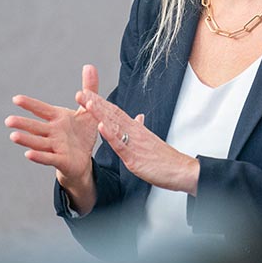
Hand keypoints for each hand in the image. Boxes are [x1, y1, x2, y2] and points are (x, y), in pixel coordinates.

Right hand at [5, 65, 99, 183]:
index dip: (30, 105)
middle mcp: (53, 132)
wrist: (85, 158)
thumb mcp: (89, 109)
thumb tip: (89, 65)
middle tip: (8, 120)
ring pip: (39, 142)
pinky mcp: (61, 160)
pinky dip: (39, 157)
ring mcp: (55, 147)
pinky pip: (49, 158)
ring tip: (13, 136)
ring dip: (27, 140)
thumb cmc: (82, 133)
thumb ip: (89, 88)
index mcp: (58, 118)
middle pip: (36, 127)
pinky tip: (28, 155)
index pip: (42, 109)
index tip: (16, 99)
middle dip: (23, 123)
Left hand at [77, 89, 199, 195]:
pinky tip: (101, 127)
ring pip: (114, 125)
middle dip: (95, 104)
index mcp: (136, 129)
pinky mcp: (134, 157)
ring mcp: (134, 143)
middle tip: (81, 93)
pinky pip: (120, 144)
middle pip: (112, 114)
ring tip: (88, 103)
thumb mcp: (150, 141)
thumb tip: (139, 117)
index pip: (115, 112)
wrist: (181, 169)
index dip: (101, 103)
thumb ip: (141, 129)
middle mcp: (134, 132)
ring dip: (100, 114)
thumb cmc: (165, 158)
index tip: (88, 94)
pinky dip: (110, 135)